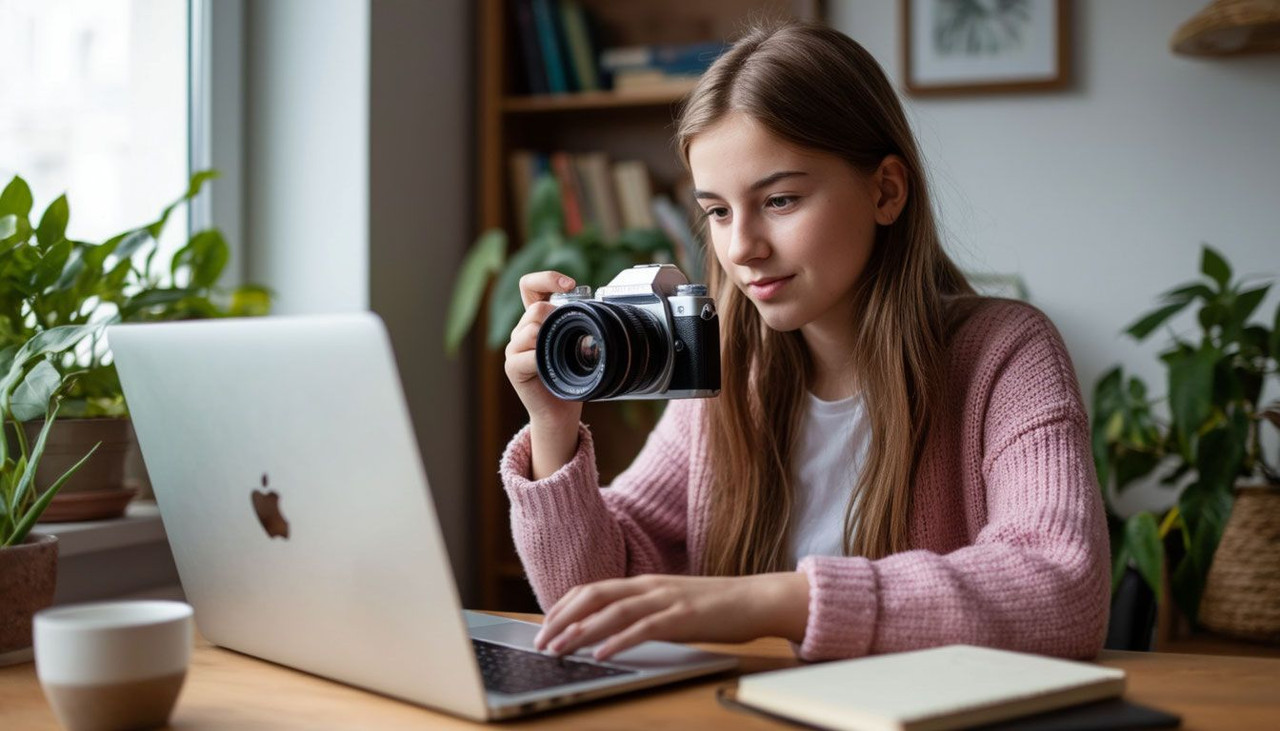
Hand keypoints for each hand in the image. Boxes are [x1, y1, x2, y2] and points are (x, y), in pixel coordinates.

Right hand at [504, 270, 584, 476]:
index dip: (548, 278)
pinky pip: (526, 355)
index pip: (530, 285)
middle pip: (534, 308)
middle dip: (555, 316)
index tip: (571, 286)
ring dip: (549, 339)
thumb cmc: (573, 377)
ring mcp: (514, 349)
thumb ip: (578, 322)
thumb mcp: (579, 343)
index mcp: (537, 319)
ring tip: (560, 355)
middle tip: (572, 333)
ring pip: (530, 329)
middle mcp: (522, 330)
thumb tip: (598, 304)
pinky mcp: (513, 367)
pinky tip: (549, 368)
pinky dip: (541, 360)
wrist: (561, 411)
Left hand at [533, 573, 810, 661]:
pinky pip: (644, 628)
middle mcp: (650, 586)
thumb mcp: (670, 605)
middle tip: (540, 641)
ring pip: (613, 611)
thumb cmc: (715, 607)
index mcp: (644, 583)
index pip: (592, 589)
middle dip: (562, 619)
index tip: (543, 626)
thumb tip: (610, 629)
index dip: (563, 607)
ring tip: (559, 649)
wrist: (757, 599)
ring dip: (581, 631)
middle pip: (594, 596)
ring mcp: (666, 599)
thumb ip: (643, 612)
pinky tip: (601, 654)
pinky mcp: (683, 617)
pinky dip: (619, 641)